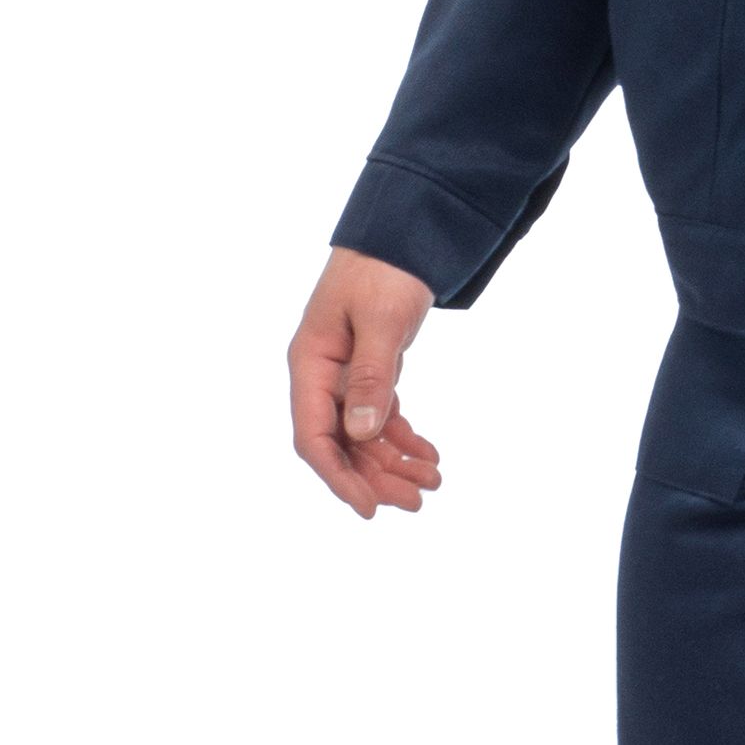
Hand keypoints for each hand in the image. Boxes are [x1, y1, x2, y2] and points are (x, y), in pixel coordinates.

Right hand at [290, 248, 442, 517]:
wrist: (400, 235)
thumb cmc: (383, 270)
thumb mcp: (381, 321)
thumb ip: (371, 376)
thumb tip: (360, 433)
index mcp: (311, 364)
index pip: (313, 436)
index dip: (338, 477)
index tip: (368, 509)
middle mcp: (322, 376)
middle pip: (341, 445)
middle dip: (376, 478)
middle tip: (418, 502)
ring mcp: (345, 376)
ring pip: (363, 437)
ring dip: (394, 464)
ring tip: (433, 483)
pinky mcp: (370, 372)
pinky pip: (381, 417)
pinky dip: (404, 439)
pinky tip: (430, 456)